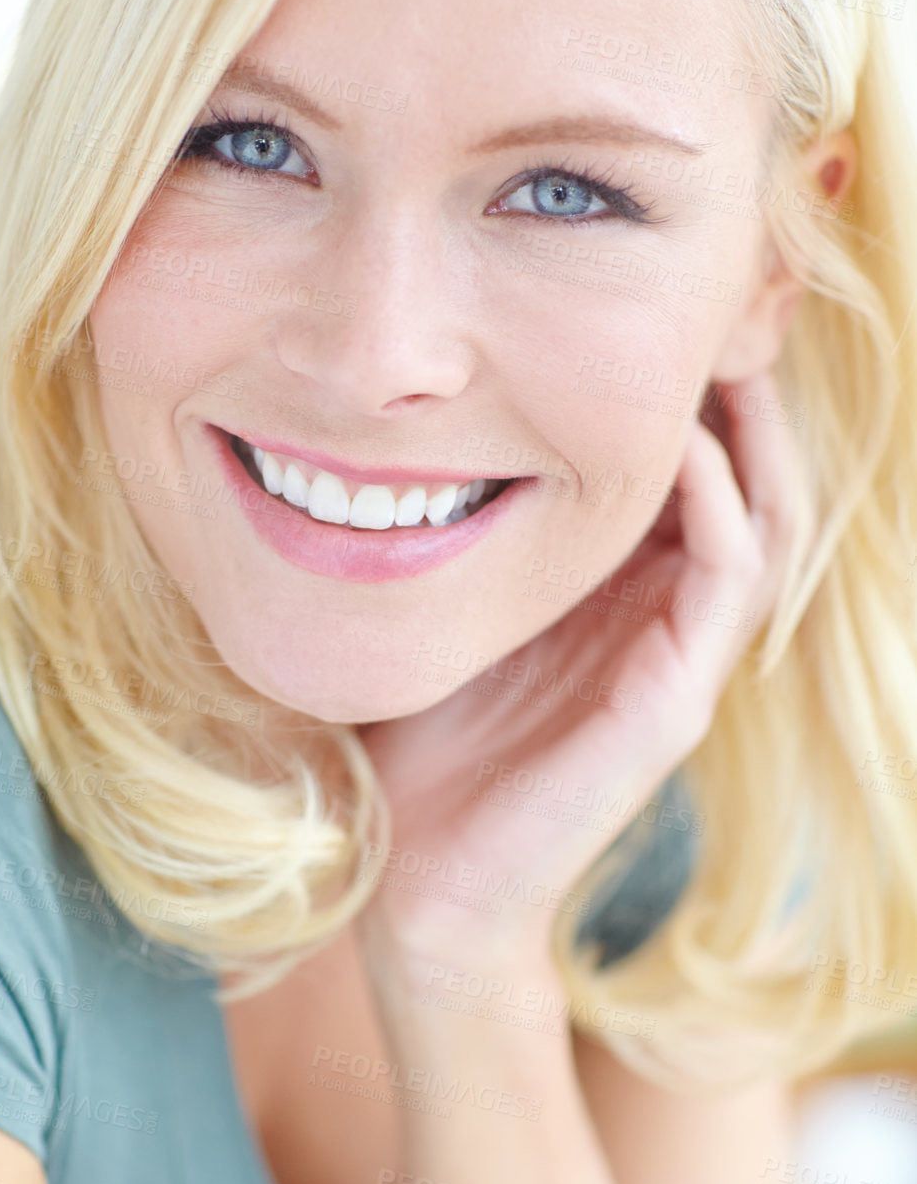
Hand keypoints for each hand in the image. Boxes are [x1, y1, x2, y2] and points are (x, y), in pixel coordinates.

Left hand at [354, 370, 804, 987]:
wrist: (414, 874)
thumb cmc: (420, 733)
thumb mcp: (452, 598)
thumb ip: (471, 523)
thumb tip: (426, 411)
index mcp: (622, 596)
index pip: (699, 476)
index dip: (696, 393)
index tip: (661, 310)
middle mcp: (666, 622)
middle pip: (756, 485)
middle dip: (748, 396)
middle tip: (722, 310)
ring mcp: (679, 664)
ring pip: (769, 527)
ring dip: (757, 437)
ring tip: (730, 354)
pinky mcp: (670, 706)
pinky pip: (729, 584)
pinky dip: (720, 507)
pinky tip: (683, 448)